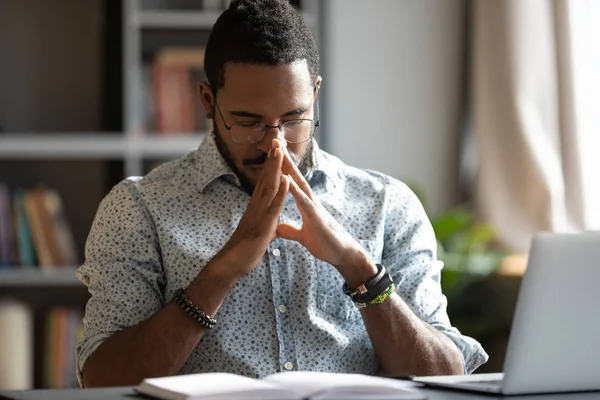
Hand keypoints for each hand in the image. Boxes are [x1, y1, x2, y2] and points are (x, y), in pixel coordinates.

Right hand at [215, 139, 289, 276]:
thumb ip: (268, 227)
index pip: (265, 184)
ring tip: (280, 151)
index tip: (276, 152)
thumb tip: (273, 227)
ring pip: (269, 187)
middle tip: (277, 141)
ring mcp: (259, 214)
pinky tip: (287, 179)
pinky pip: (274, 205)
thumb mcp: (261, 234)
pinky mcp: (263, 224)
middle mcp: (257, 206)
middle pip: (266, 179)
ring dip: (275, 169)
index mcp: (257, 208)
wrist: (232, 263)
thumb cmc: (246, 250)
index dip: (271, 168)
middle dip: (272, 161)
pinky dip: (281, 192)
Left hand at [276, 147, 376, 283]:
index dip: (282, 169)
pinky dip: (295, 190)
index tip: (273, 154)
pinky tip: (287, 180)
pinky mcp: (317, 217)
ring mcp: (314, 207)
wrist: (341, 255)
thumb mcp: (303, 236)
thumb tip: (279, 227)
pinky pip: (304, 201)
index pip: (291, 183)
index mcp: (305, 205)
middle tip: (275, 141)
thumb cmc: (325, 244)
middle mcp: (310, 202)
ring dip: (289, 168)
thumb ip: (291, 230)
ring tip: (279, 153)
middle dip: (284, 160)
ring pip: (300, 184)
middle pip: (295, 176)